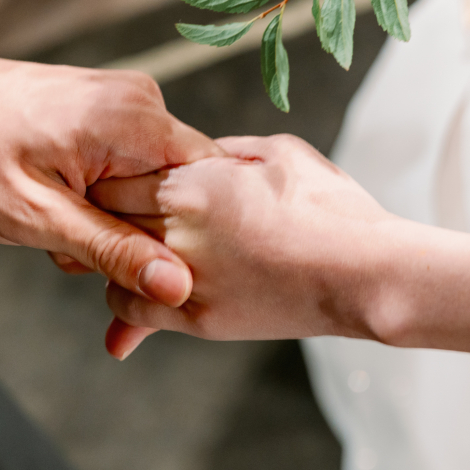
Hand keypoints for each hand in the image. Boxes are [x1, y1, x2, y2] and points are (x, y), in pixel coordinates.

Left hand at [0, 28, 223, 306]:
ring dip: (114, 224)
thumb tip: (178, 287)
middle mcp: (142, 101)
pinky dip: (100, 202)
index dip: (189, 240)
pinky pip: (129, 169)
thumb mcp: (35, 216)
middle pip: (181, 191)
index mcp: (135, 119)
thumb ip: (113, 249)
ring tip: (55, 229)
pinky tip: (59, 211)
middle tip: (74, 258)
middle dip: (139, 238)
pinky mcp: (108, 112)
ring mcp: (126, 103)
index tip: (148, 275)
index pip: (211, 185)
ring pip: (152, 188)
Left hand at [89, 134, 403, 357]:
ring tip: (127, 248)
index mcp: (194, 183)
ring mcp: (186, 277)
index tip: (112, 178)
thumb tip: (199, 151)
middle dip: (102, 213)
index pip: (116, 175)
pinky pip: (136, 308)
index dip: (109, 176)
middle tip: (105, 212)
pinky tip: (142, 285)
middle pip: (107, 217)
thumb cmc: (330, 206)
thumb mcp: (280, 153)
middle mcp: (179, 230)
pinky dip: (127, 298)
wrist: (366, 272)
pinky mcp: (201, 319)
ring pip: (112, 264)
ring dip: (112, 254)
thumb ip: (226, 150)